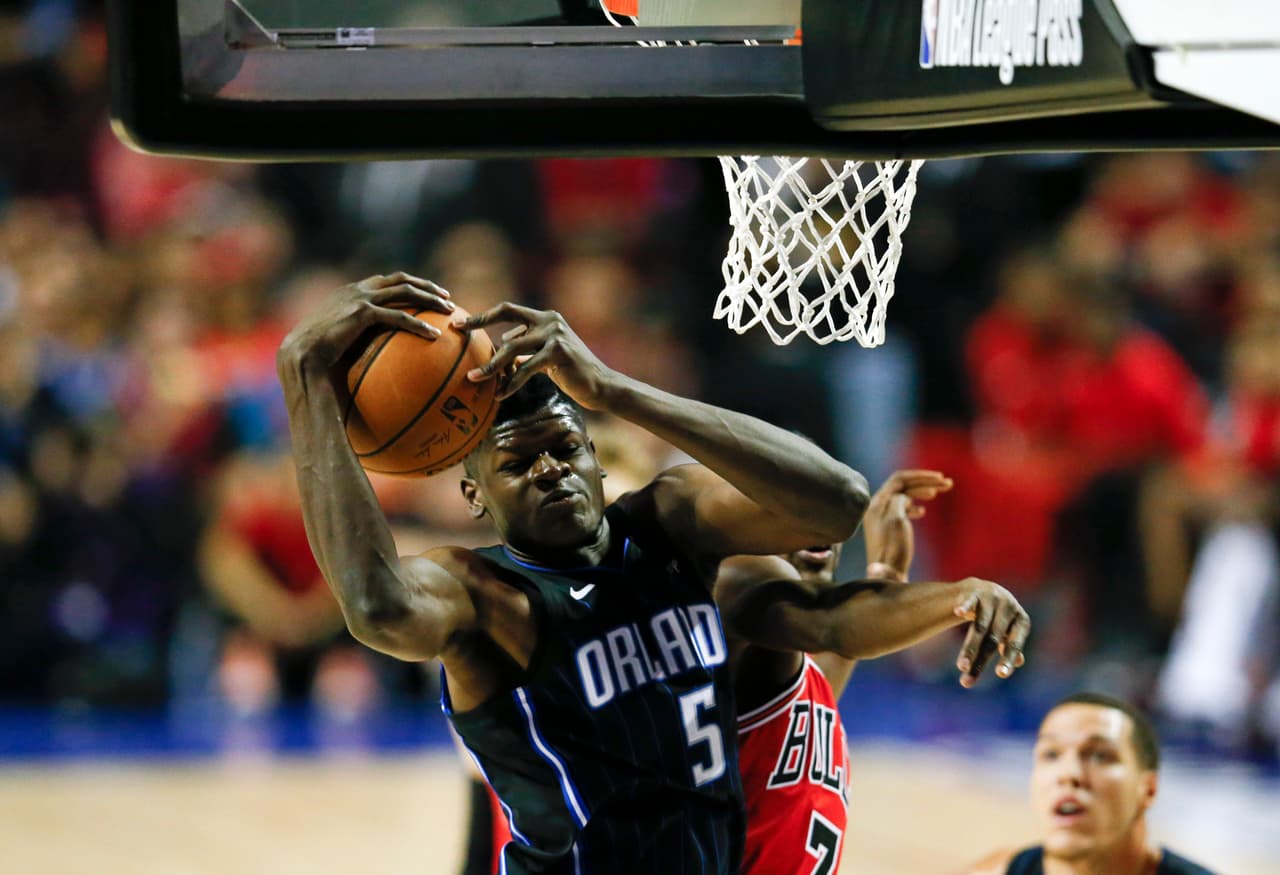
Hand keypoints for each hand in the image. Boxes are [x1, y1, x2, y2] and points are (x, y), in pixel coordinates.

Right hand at [276, 272, 453, 377]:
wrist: (300, 356)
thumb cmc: (315, 356)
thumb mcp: (337, 340)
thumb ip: (355, 336)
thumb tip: (374, 353)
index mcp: (349, 292)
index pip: (385, 281)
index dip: (408, 284)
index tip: (427, 292)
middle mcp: (355, 289)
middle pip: (399, 279)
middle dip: (426, 285)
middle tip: (446, 297)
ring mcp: (359, 298)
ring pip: (404, 292)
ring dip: (430, 299)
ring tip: (448, 311)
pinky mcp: (362, 312)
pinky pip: (399, 317)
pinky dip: (419, 325)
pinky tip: (434, 336)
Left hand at [457, 303, 615, 406]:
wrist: (600, 384)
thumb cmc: (571, 371)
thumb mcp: (545, 354)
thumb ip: (526, 347)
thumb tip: (502, 344)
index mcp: (544, 317)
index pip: (509, 310)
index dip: (484, 315)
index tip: (461, 322)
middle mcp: (549, 320)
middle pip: (507, 315)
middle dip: (479, 322)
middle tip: (457, 331)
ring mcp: (555, 335)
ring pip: (512, 347)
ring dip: (491, 365)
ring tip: (473, 378)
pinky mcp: (558, 353)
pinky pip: (526, 369)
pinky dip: (511, 383)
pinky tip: (500, 395)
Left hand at [863, 469, 952, 580]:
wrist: (889, 576)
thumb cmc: (893, 550)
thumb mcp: (896, 521)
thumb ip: (899, 501)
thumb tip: (905, 496)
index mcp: (877, 503)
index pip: (899, 479)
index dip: (921, 476)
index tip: (940, 478)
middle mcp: (877, 507)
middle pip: (903, 485)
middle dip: (925, 482)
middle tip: (947, 483)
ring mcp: (882, 518)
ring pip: (904, 496)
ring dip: (923, 491)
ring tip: (940, 491)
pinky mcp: (888, 529)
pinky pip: (902, 509)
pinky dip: (914, 506)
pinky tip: (922, 512)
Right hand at [952, 578, 1029, 687]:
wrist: (983, 590)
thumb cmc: (998, 618)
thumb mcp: (1009, 632)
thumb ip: (1011, 646)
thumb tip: (1018, 662)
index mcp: (1021, 620)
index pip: (1014, 643)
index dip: (1007, 658)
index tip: (1000, 674)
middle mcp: (1008, 607)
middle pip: (993, 639)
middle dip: (981, 660)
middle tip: (969, 681)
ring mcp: (991, 598)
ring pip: (979, 627)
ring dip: (969, 648)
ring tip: (961, 667)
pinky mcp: (973, 592)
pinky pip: (969, 601)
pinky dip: (964, 607)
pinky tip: (958, 612)